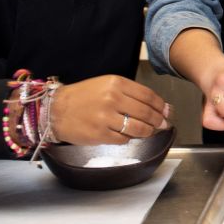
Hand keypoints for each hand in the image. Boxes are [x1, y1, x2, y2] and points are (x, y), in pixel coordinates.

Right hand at [49, 75, 171, 144]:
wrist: (56, 109)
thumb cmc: (84, 96)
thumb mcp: (107, 85)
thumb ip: (132, 94)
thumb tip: (160, 107)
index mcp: (116, 84)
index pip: (148, 95)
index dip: (161, 106)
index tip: (167, 111)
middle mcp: (112, 99)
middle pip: (146, 113)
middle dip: (158, 121)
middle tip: (163, 125)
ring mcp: (106, 118)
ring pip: (138, 128)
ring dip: (147, 132)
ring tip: (149, 131)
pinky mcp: (99, 134)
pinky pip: (123, 139)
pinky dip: (129, 138)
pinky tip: (128, 135)